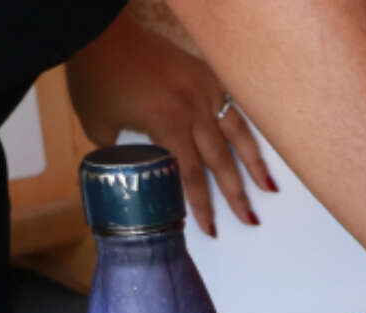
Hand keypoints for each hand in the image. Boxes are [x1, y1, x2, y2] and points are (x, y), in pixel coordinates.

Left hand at [65, 14, 275, 235]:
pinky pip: (234, 107)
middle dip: (235, 194)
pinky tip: (256, 146)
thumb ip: (118, 151)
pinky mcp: (207, 76)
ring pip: (238, 134)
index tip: (210, 228)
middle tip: (249, 219)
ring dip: (254, 164)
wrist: (101, 32)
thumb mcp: (97, 122)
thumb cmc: (95, 76)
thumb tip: (129, 172)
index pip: (191, 174)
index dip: (201, 204)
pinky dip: (246, 129)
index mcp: (166, 122)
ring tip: (270, 188)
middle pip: (221, 161)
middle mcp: (193, 109)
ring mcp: (205, 90)